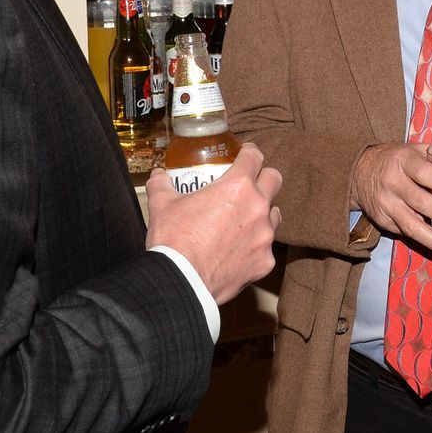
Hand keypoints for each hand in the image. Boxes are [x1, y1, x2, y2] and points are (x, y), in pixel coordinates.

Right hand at [145, 145, 279, 303]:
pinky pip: (265, 249)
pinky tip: (239, 252)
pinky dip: (254, 248)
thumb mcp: (162, 205)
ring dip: (263, 213)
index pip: (254, 157)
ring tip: (246, 220)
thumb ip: (161, 185)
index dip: (250, 152)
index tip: (246, 153)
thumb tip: (157, 176)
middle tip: (250, 183)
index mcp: (237, 186)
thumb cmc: (174, 239)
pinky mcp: (265, 261)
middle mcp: (257, 207)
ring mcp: (265, 236)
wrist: (182, 280)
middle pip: (274, 179)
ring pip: (275, 215)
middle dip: (264, 177)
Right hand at [349, 143, 431, 256]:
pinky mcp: (383, 221)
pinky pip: (406, 233)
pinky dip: (426, 241)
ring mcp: (387, 205)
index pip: (424, 172)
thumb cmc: (394, 159)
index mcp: (403, 161)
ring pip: (412, 227)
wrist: (358, 172)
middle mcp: (393, 183)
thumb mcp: (415, 149)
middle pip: (421, 202)